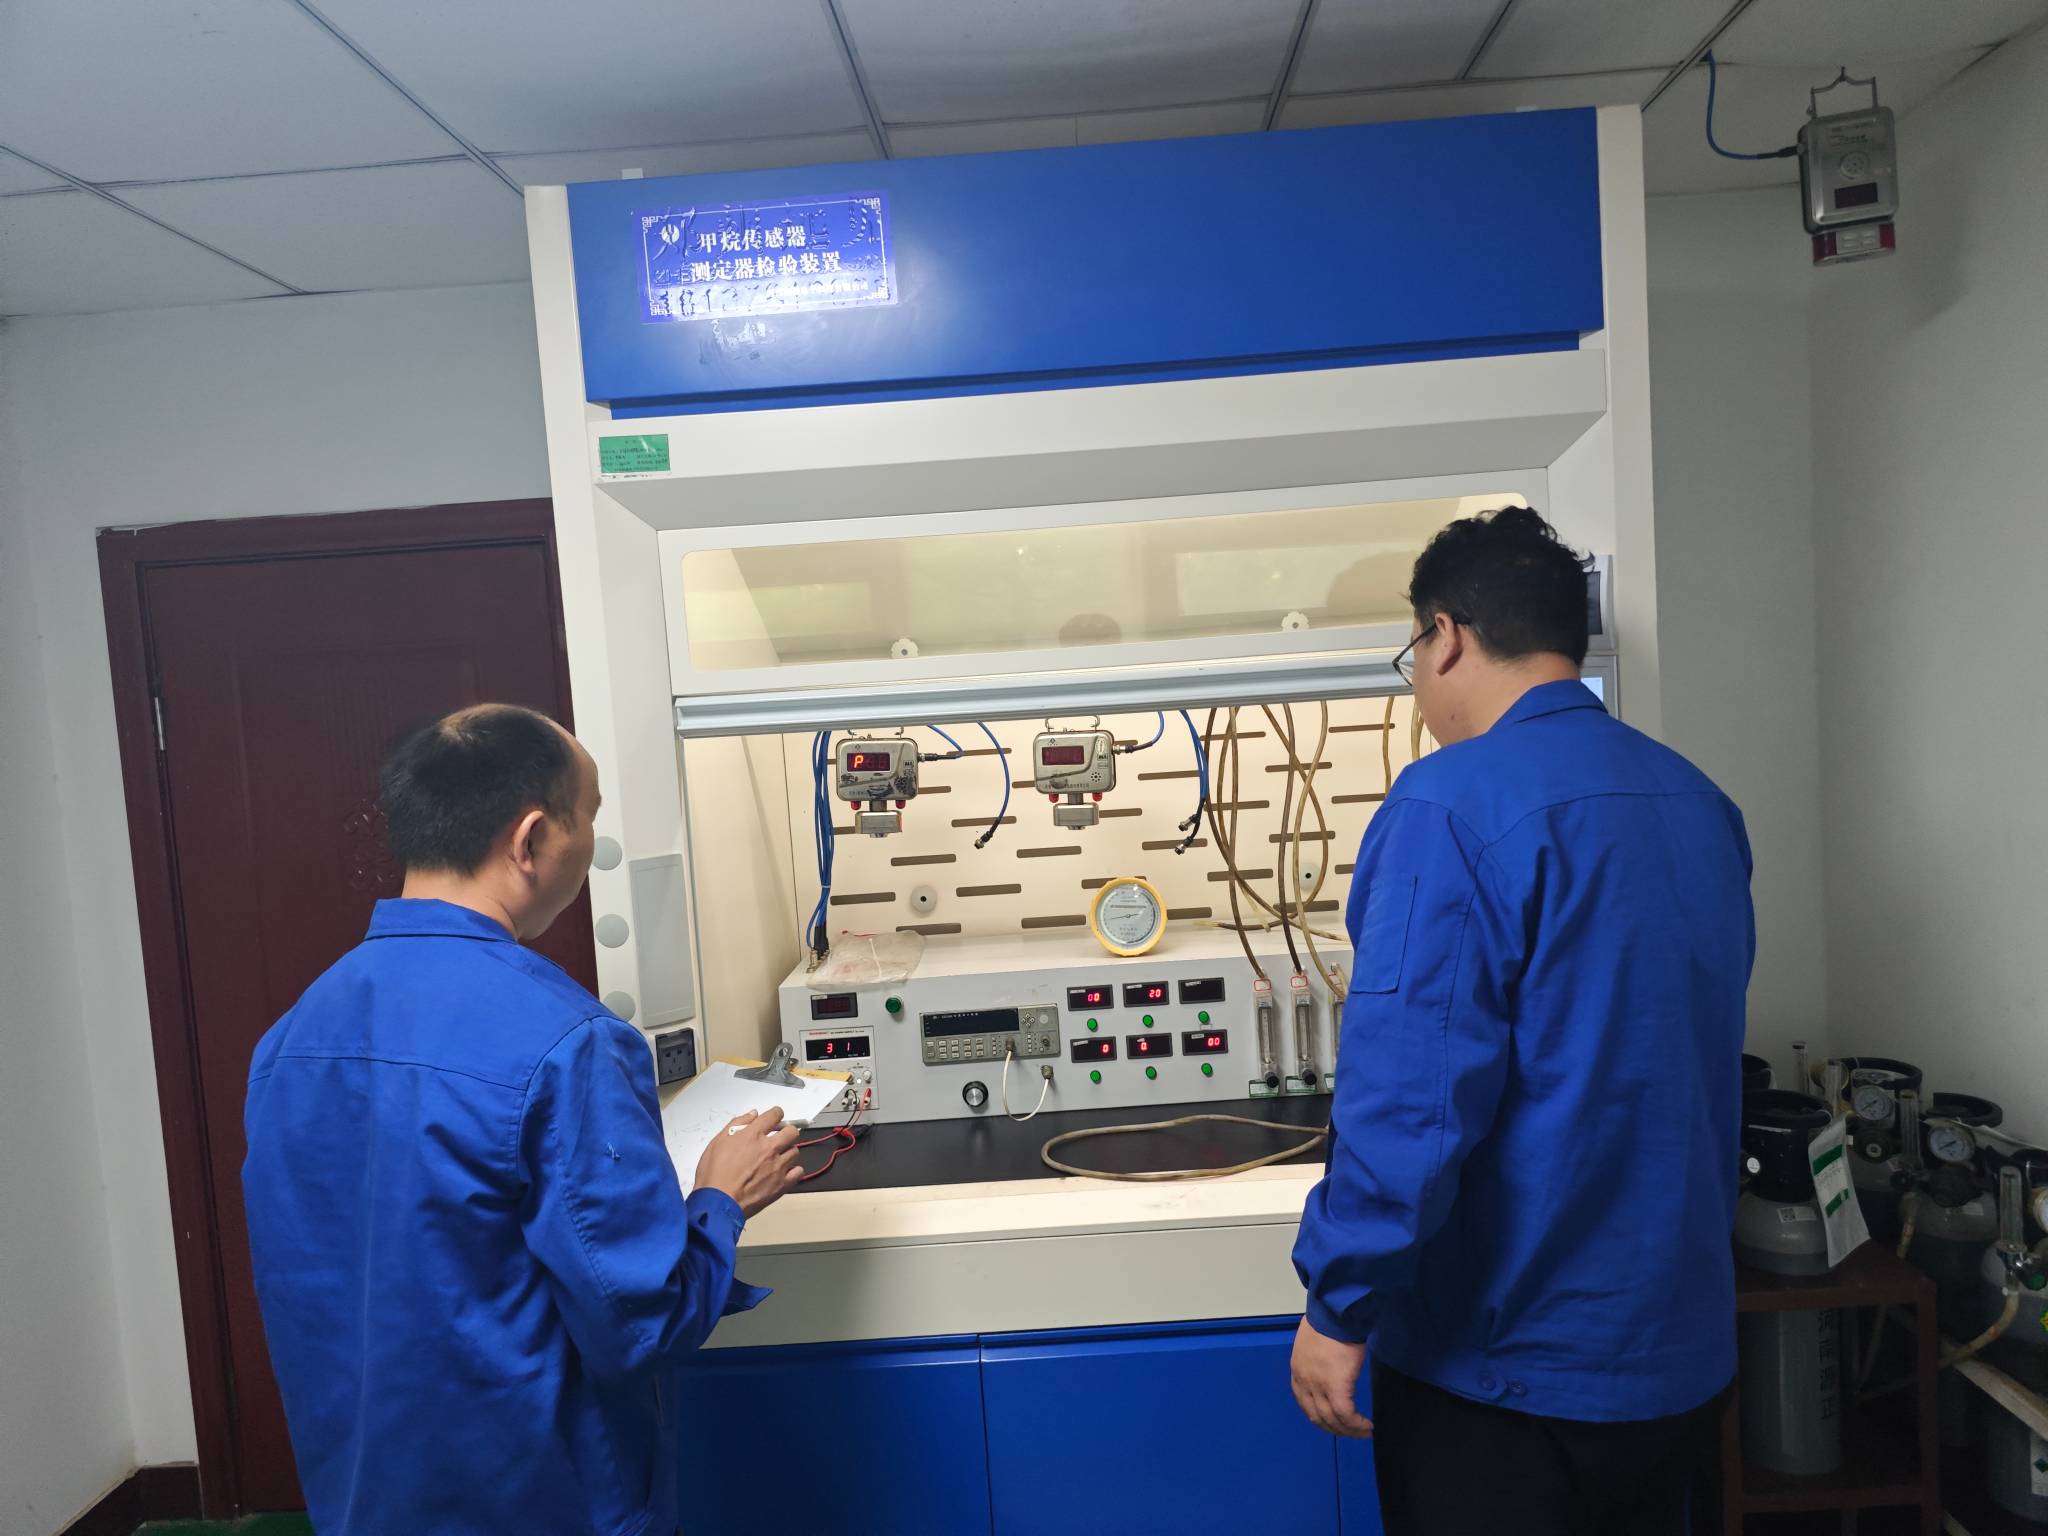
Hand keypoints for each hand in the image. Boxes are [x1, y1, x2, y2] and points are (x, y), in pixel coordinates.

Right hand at [693, 1107, 802, 1216]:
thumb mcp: (717, 1142)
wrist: (718, 1203)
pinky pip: (798, 1172)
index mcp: (753, 1135)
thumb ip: (737, 1124)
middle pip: (792, 1132)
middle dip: (787, 1132)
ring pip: (795, 1151)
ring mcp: (778, 1166)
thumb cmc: (713, 1174)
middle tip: (778, 1138)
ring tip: (777, 1158)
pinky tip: (783, 1173)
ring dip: (787, 1152)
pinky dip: (793, 1171)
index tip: (775, 1118)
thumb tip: (753, 1114)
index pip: (774, 1115)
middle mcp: (769, 1148)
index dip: (776, 1114)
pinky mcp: (781, 1184)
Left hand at [1290, 1316, 1372, 1437]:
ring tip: (1363, 1431)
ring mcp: (1319, 1387)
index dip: (1319, 1416)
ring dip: (1348, 1430)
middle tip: (1350, 1432)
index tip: (1332, 1421)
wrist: (1335, 1313)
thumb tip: (1328, 1364)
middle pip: (1317, 1416)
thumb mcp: (1313, 1341)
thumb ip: (1317, 1358)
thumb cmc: (1328, 1320)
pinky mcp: (1337, 1387)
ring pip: (1332, 1419)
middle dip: (1334, 1428)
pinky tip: (1367, 1426)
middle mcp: (1304, 1382)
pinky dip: (1357, 1424)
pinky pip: (1346, 1415)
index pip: (1305, 1403)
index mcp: (1297, 1370)